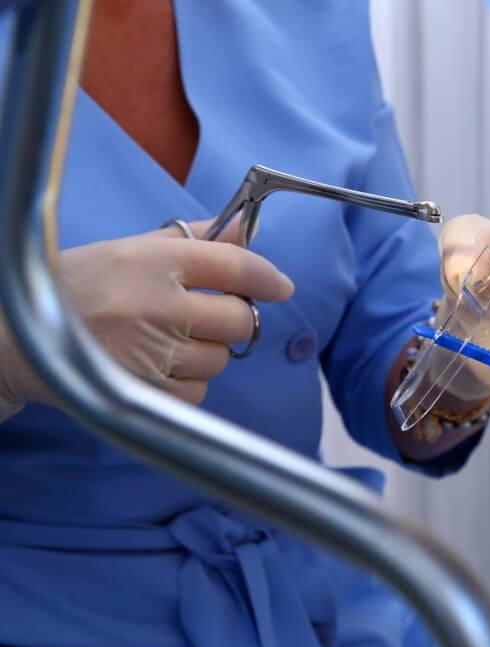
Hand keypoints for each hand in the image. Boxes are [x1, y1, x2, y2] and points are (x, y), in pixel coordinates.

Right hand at [0, 220, 293, 407]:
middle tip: (211, 315)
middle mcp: (155, 304)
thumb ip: (197, 240)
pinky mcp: (140, 392)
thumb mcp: (133, 248)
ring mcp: (147, 351)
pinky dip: (186, 384)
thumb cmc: (80, 284)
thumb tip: (251, 226)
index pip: (235, 266)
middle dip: (234, 320)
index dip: (267, 278)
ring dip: (204, 353)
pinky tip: (156, 366)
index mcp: (153, 260)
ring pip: (218, 360)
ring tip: (166, 340)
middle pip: (238, 320)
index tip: (279, 286)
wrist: (16, 332)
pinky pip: (195, 393)